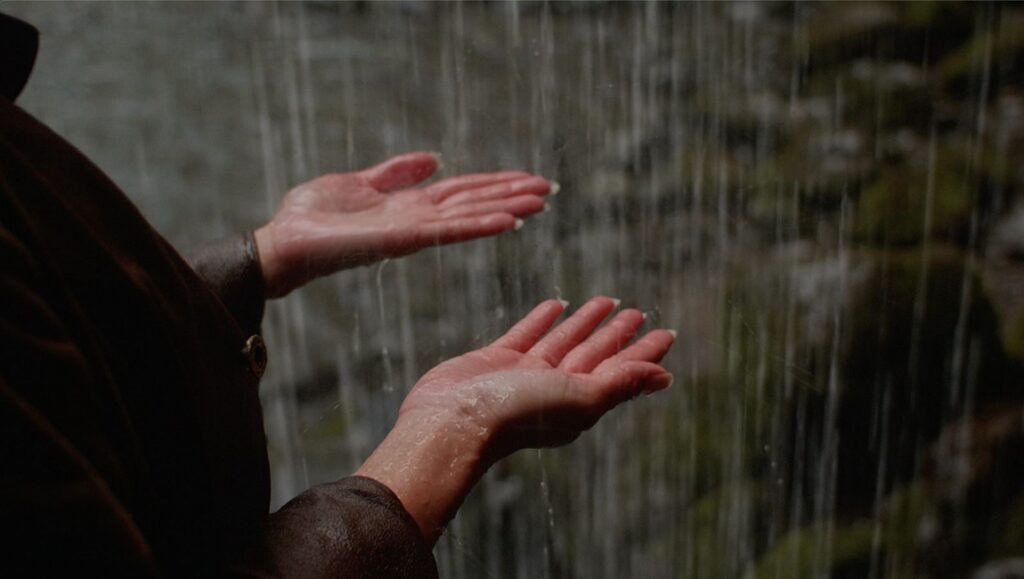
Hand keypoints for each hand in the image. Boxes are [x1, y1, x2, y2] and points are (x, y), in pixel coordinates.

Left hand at [254, 152, 551, 296]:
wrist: (284, 242)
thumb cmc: (312, 216)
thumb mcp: (359, 182)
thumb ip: (396, 172)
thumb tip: (434, 159)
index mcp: (411, 206)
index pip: (463, 191)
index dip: (495, 184)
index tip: (528, 179)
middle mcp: (419, 220)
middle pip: (474, 202)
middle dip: (511, 196)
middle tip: (549, 190)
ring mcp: (414, 231)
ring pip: (469, 216)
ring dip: (506, 209)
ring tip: (540, 202)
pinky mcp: (403, 239)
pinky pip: (447, 231)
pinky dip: (478, 226)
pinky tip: (507, 221)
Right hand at [356, 297, 674, 540]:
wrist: (453, 421)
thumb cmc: (518, 414)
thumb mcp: (580, 398)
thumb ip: (620, 383)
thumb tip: (665, 377)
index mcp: (579, 402)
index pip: (620, 371)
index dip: (643, 353)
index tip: (667, 333)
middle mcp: (555, 389)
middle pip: (595, 355)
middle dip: (616, 334)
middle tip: (638, 312)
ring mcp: (524, 375)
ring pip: (563, 342)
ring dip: (584, 323)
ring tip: (606, 300)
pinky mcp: (495, 361)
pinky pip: (527, 334)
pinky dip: (542, 320)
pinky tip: (555, 305)